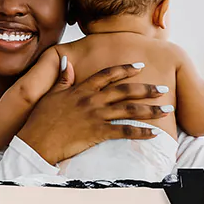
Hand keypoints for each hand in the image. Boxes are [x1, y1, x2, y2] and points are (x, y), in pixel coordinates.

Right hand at [16, 58, 171, 165]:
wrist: (36, 141)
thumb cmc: (40, 120)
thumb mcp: (50, 95)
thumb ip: (62, 79)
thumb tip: (68, 62)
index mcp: (80, 90)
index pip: (107, 75)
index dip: (124, 69)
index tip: (140, 66)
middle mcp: (91, 100)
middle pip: (124, 91)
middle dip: (146, 89)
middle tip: (163, 88)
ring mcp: (95, 116)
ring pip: (129, 110)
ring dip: (151, 109)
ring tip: (167, 109)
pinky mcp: (98, 133)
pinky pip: (125, 131)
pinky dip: (141, 132)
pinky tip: (154, 133)